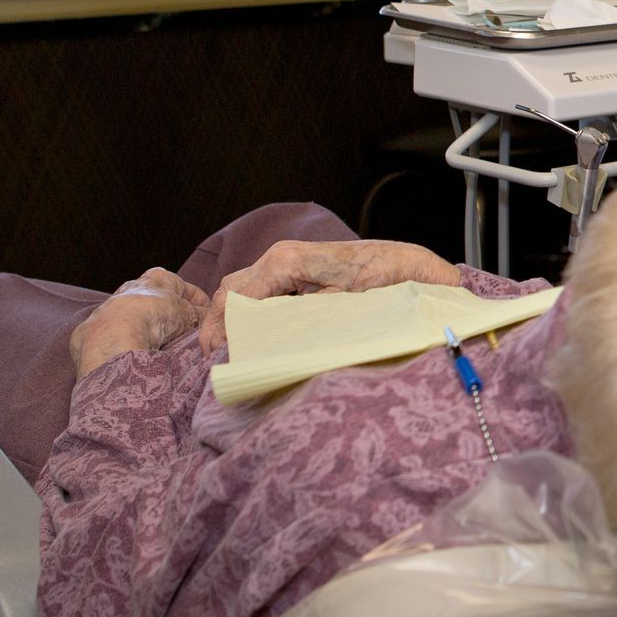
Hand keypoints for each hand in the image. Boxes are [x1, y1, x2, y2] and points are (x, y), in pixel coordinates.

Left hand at [70, 268, 208, 378]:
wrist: (115, 335)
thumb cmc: (155, 317)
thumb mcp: (189, 316)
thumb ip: (200, 315)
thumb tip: (209, 318)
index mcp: (158, 279)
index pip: (184, 287)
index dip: (198, 303)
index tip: (206, 317)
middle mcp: (131, 288)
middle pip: (157, 302)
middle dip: (170, 317)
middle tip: (184, 336)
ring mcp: (109, 308)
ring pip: (132, 320)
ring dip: (144, 333)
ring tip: (159, 352)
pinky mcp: (90, 330)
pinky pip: (111, 338)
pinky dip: (120, 347)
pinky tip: (129, 359)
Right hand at [198, 239, 460, 352]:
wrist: (404, 263)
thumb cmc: (379, 281)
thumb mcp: (341, 306)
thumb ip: (301, 320)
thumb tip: (270, 344)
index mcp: (285, 262)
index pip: (235, 297)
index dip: (222, 330)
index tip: (216, 359)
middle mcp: (279, 256)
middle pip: (230, 291)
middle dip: (217, 324)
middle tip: (212, 360)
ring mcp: (285, 259)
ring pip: (240, 288)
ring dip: (230, 318)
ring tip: (224, 352)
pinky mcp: (293, 267)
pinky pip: (259, 288)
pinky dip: (247, 310)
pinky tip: (247, 335)